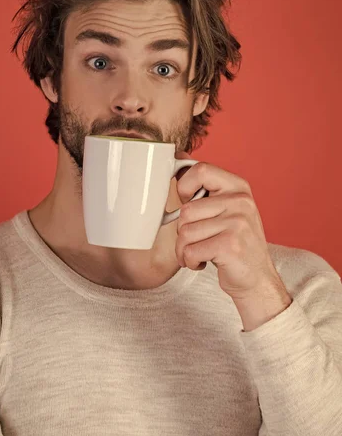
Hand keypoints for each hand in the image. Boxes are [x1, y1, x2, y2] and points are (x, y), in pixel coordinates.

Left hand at [174, 151, 284, 300]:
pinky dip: (189, 261)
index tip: (188, 202)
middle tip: (198, 241)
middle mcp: (240, 201)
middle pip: (186, 210)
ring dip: (184, 250)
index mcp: (238, 187)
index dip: (185, 186)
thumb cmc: (235, 244)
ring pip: (185, 232)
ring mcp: (237, 223)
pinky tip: (203, 262)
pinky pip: (189, 251)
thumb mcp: (226, 209)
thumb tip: (177, 156)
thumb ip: (205, 187)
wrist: (258, 279)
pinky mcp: (230, 245)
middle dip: (183, 232)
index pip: (200, 170)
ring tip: (200, 253)